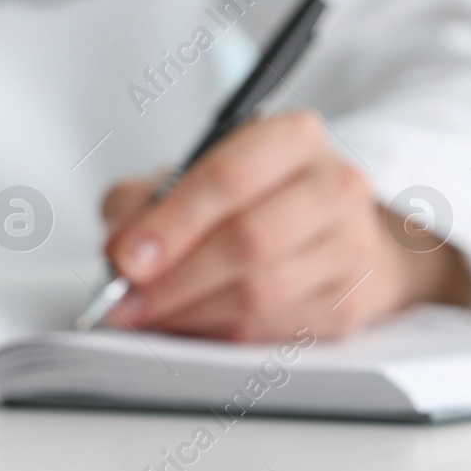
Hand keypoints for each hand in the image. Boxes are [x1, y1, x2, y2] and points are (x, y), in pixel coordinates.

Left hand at [98, 110, 470, 340]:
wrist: (331, 228)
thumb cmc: (251, 198)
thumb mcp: (191, 176)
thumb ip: (143, 200)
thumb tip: (119, 253)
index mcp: (293, 137)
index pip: (228, 178)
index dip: (171, 223)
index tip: (126, 258)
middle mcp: (334, 186)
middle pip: (248, 240)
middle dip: (174, 278)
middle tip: (126, 299)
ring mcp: (351, 247)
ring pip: (261, 293)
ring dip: (191, 312)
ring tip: (147, 314)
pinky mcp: (352, 302)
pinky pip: (273, 329)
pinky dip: (219, 333)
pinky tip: (189, 324)